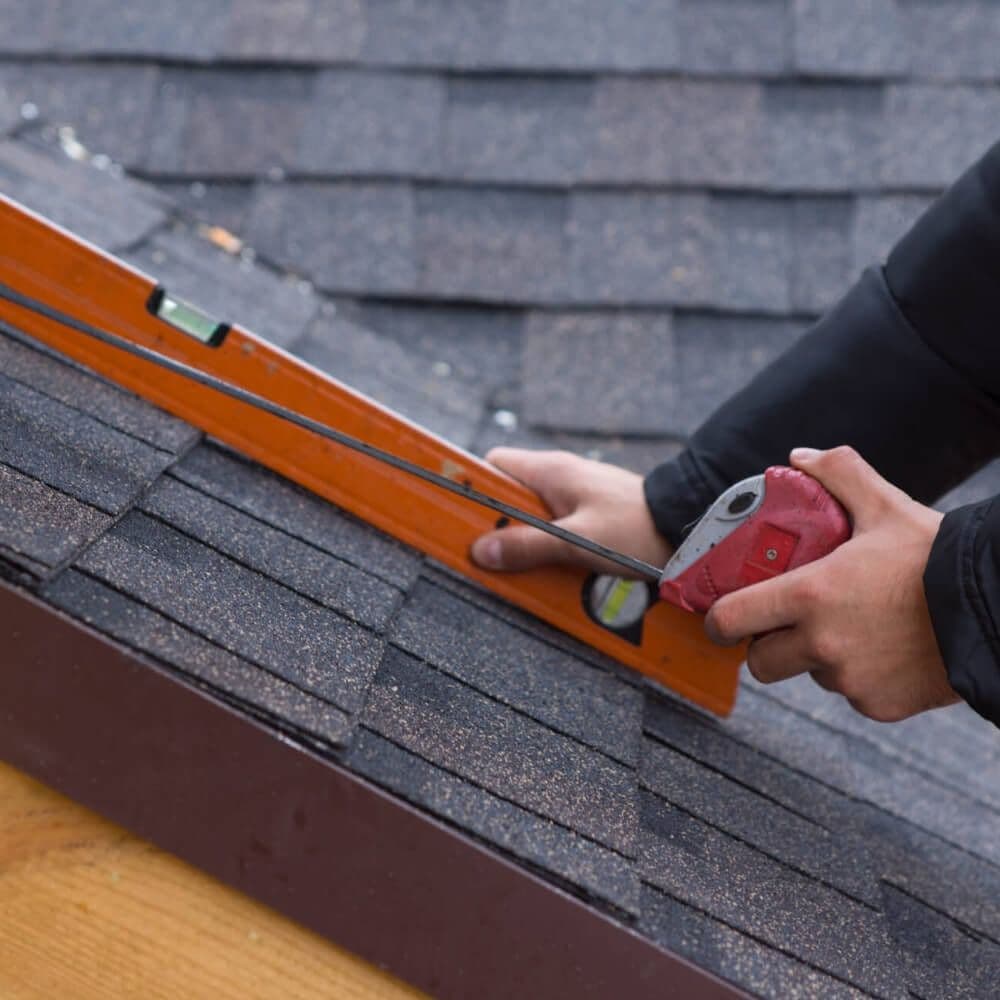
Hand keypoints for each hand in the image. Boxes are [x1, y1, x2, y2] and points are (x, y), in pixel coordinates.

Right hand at [470, 448, 671, 575]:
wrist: (690, 526)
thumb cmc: (638, 526)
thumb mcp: (578, 542)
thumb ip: (528, 547)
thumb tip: (480, 552)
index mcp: (550, 471)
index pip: (492, 466)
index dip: (472, 489)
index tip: (458, 515)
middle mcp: (560, 478)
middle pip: (509, 498)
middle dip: (500, 528)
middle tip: (497, 556)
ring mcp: (577, 496)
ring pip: (533, 518)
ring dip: (529, 544)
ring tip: (532, 569)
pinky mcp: (592, 516)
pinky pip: (557, 530)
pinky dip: (552, 550)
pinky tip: (559, 572)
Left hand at [705, 446, 959, 721]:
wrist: (998, 608)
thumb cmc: (938, 556)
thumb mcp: (886, 506)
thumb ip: (838, 475)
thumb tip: (799, 458)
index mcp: (810, 595)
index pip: (731, 619)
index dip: (720, 620)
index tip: (722, 618)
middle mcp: (822, 643)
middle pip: (761, 662)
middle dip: (767, 645)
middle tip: (788, 623)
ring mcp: (850, 680)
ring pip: (811, 675)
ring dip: (818, 658)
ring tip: (854, 627)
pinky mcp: (878, 706)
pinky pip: (851, 694)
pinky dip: (859, 678)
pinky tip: (886, 650)